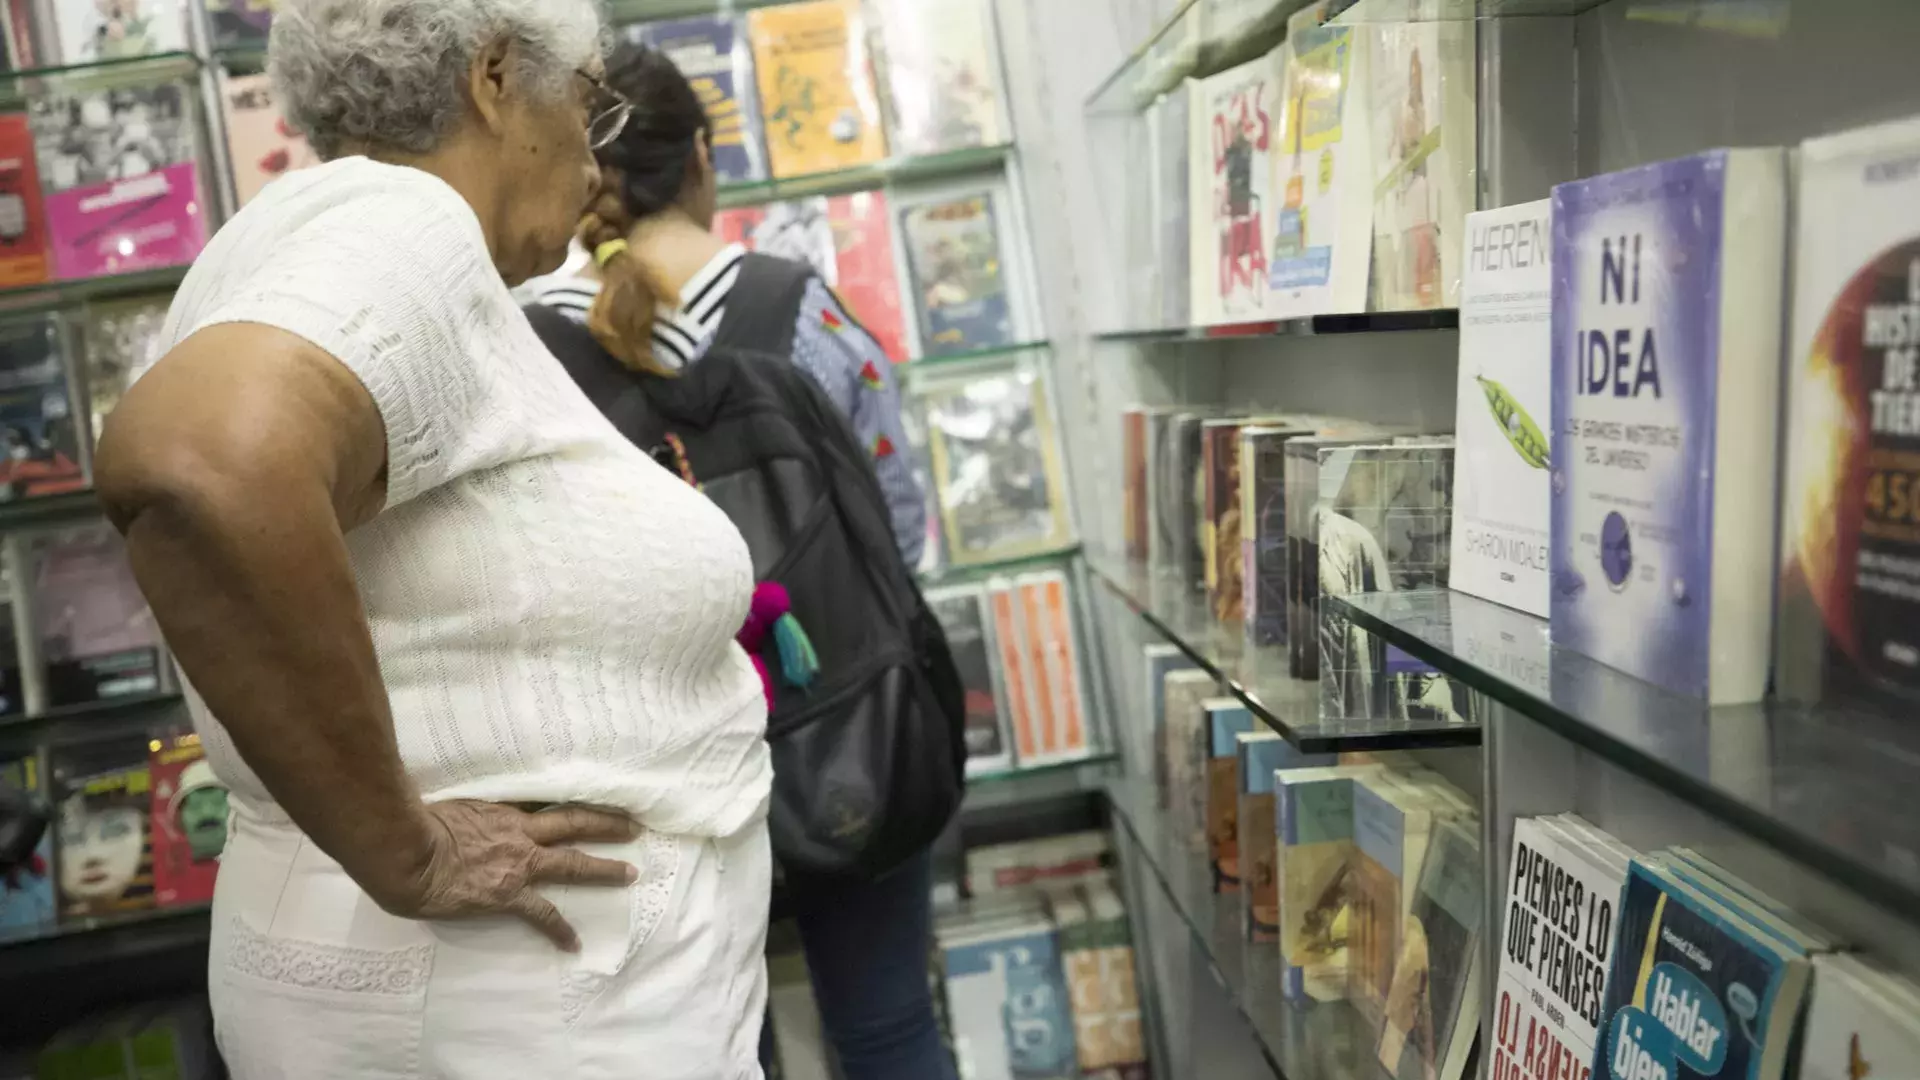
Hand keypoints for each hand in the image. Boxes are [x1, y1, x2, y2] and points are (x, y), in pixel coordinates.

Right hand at [365, 801, 638, 950]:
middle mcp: (520, 834)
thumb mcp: (452, 806)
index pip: (545, 805)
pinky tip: (573, 943)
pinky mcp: (508, 895)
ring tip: (629, 874)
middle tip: (634, 827)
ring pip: (572, 863)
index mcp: (504, 812)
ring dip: (603, 869)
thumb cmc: (417, 826)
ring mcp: (518, 864)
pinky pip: (542, 914)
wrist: (407, 852)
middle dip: (606, 825)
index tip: (590, 802)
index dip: (568, 805)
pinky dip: (559, 929)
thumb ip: (470, 812)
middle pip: (574, 823)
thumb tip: (468, 814)